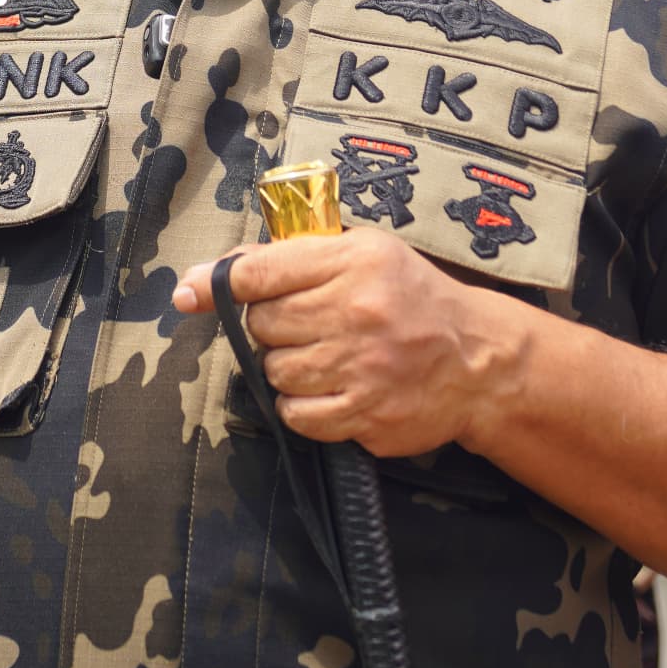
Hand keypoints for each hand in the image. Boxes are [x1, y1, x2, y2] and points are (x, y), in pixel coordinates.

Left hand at [173, 227, 514, 458]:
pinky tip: (327, 390)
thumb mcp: (364, 253)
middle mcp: (356, 311)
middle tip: (305, 327)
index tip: (189, 293)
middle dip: (271, 328)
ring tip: (322, 358)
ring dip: (286, 368)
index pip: (261, 272)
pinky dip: (300, 406)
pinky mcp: (364, 414)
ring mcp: (360, 367)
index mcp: (354, 261)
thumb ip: (295, 257)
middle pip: (262, 325)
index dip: (217, 283)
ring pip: (274, 371)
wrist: (477, 360)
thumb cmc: (412, 298)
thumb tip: (219, 271)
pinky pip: (295, 413)